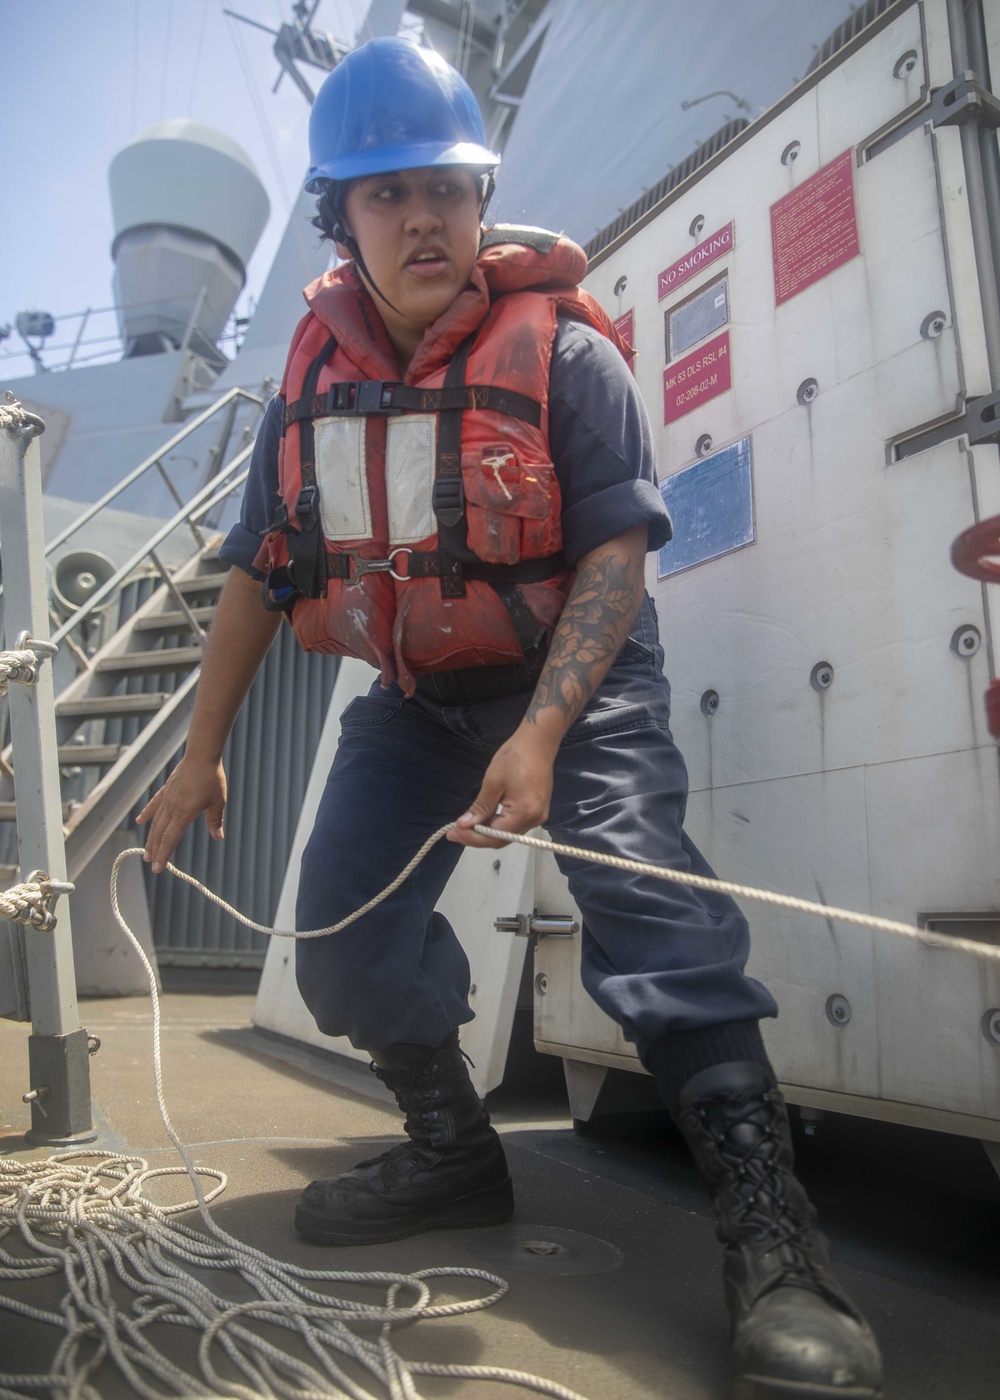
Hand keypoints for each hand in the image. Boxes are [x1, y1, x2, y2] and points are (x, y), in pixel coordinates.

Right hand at [137, 755, 226, 872]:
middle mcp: (171, 808)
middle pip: (159, 834)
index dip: (163, 855)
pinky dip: (147, 813)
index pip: (170, 839)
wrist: (201, 756)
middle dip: (155, 850)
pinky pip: (154, 805)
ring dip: (150, 838)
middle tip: (150, 863)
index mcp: (183, 814)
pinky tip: (140, 820)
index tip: (159, 868)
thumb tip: (218, 837)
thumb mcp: (218, 801)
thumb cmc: (212, 778)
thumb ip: (215, 820)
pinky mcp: (166, 789)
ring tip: (146, 851)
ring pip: (155, 822)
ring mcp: (167, 798)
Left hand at [448, 726, 555, 847]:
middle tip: (454, 832)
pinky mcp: (538, 810)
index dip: (472, 837)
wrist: (538, 742)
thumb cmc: (514, 758)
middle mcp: (534, 820)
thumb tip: (464, 825)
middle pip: (502, 838)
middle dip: (477, 837)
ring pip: (508, 833)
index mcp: (524, 813)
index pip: (495, 836)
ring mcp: (538, 816)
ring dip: (487, 831)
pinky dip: (498, 824)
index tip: (452, 832)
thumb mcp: (493, 782)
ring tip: (465, 826)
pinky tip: (483, 819)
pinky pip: (515, 824)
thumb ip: (480, 808)